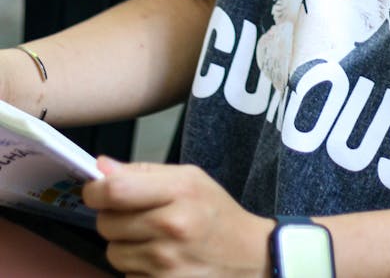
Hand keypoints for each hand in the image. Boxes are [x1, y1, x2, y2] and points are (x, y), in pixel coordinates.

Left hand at [83, 157, 272, 276]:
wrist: (248, 256)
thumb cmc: (215, 212)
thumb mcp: (189, 178)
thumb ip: (143, 172)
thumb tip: (101, 168)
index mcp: (178, 192)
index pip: (115, 190)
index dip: (95, 190)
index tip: (96, 190)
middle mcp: (170, 228)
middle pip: (107, 223)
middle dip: (112, 218)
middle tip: (135, 215)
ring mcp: (165, 264)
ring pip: (112, 253)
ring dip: (124, 245)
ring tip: (151, 239)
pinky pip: (126, 276)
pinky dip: (136, 268)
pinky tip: (159, 260)